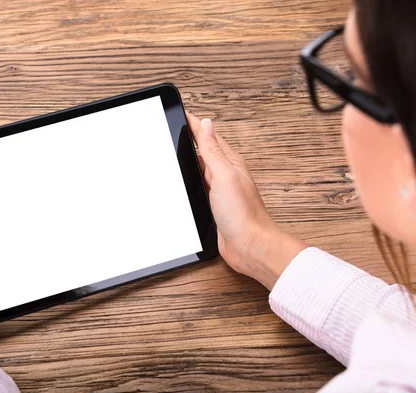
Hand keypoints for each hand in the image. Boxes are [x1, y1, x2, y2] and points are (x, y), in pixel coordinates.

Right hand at [187, 112, 306, 289]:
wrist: (249, 245)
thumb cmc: (243, 214)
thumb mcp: (224, 175)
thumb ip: (213, 150)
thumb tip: (205, 124)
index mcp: (230, 162)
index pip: (208, 136)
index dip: (194, 124)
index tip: (182, 113)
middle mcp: (225, 174)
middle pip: (204, 150)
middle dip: (190, 138)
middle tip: (177, 125)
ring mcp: (220, 190)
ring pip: (200, 168)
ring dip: (190, 159)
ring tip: (179, 147)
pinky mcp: (214, 205)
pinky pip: (199, 186)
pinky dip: (191, 179)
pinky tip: (186, 180)